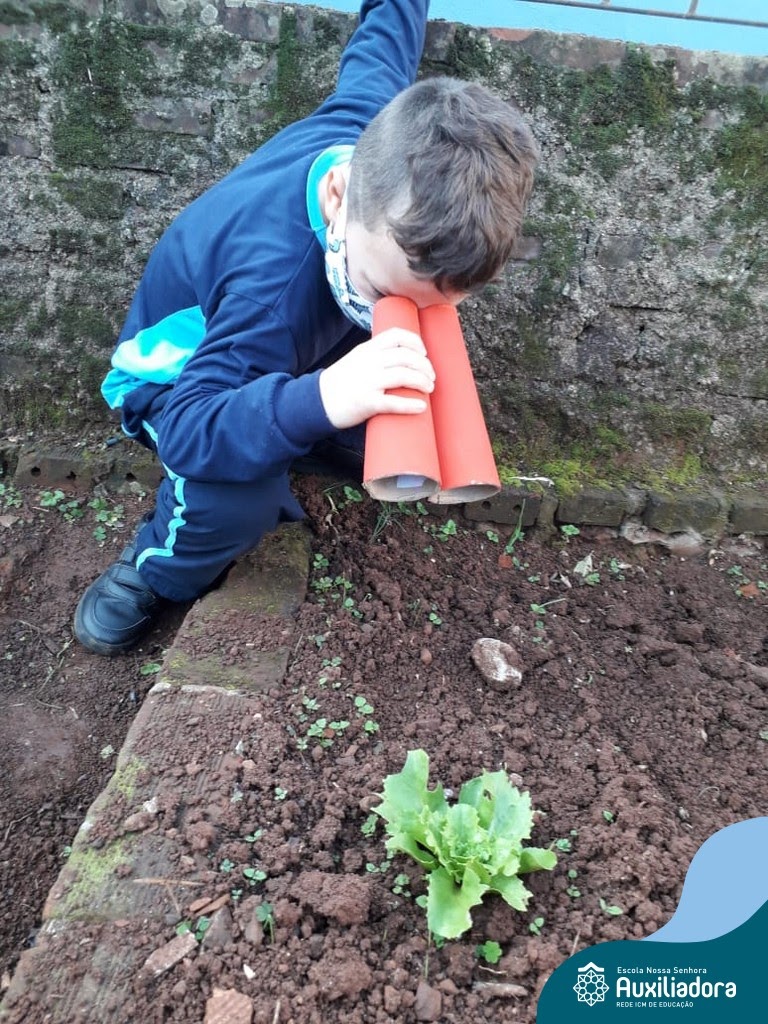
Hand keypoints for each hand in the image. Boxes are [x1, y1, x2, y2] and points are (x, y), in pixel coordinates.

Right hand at [319, 327, 434, 428]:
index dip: (416, 343)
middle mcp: (369, 362)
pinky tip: (421, 407)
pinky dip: (410, 404)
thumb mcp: (356, 358)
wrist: (318, 401)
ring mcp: (368, 382)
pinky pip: (393, 402)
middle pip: (406, 357)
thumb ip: (376, 353)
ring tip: (429, 388)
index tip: (424, 353)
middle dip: (424, 366)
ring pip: (404, 376)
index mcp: (368, 349)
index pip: (397, 336)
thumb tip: (402, 354)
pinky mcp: (367, 403)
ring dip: (422, 382)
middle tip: (431, 377)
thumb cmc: (341, 382)